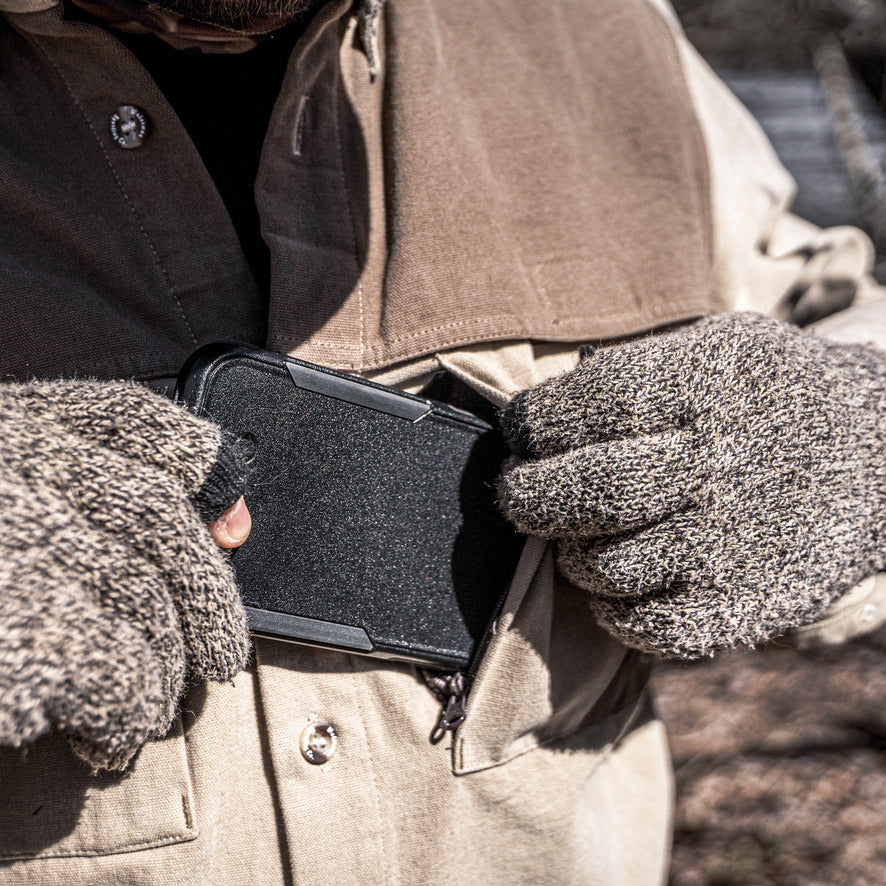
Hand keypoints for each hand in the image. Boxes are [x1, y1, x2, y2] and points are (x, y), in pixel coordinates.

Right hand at [0, 380, 251, 769]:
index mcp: (7, 432)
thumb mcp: (7, 504)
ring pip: (144, 603)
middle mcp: (9, 472)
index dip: (203, 468)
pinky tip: (103, 738)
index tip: (230, 524)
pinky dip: (127, 713)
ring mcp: (8, 549)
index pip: (137, 422)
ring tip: (144, 709)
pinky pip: (114, 675)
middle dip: (208, 596)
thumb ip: (88, 495)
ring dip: (163, 672)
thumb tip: (229, 523)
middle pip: (156, 519)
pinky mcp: (17, 636)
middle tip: (222, 656)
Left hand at [498, 313, 885, 657]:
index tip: (522, 434)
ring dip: (571, 553)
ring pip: (599, 566)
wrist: (877, 458)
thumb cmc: (764, 397)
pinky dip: (611, 607)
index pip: (576, 412)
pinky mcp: (740, 607)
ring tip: (582, 534)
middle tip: (519, 494)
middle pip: (583, 492)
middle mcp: (716, 466)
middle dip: (526, 496)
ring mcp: (730, 544)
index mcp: (701, 388)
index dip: (529, 427)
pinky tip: (624, 577)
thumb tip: (528, 424)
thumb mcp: (712, 346)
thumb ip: (627, 375)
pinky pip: (637, 625)